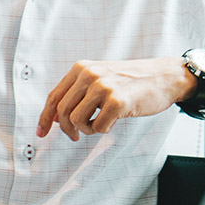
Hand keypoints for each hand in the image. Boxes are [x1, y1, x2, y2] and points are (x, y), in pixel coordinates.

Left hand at [36, 57, 194, 140]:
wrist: (164, 77)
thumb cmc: (131, 82)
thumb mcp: (100, 79)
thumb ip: (78, 94)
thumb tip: (54, 118)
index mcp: (81, 68)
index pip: (54, 97)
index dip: (44, 118)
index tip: (41, 133)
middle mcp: (89, 74)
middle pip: (62, 111)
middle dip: (66, 129)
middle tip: (75, 136)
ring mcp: (103, 87)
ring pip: (76, 120)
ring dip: (86, 130)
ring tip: (98, 124)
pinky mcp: (118, 101)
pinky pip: (98, 127)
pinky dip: (102, 130)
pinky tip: (112, 122)